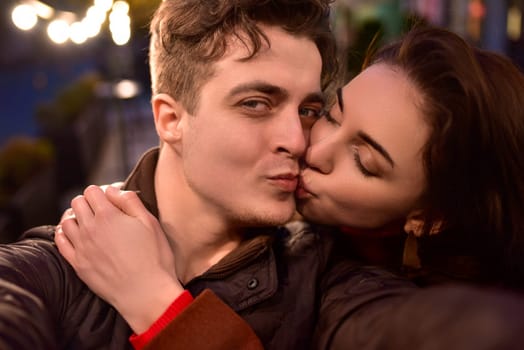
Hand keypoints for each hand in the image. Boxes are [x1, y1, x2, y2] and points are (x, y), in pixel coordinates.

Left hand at [55, 185, 183, 332]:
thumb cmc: (154, 257)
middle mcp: (89, 229)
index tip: (112, 200)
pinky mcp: (78, 264)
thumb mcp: (150, 222)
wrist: (145, 292)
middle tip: (102, 211)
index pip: (92, 191)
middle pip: (77, 203)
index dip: (102, 192)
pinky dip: (64, 234)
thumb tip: (113, 190)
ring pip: (66, 221)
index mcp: (108, 215)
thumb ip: (130, 201)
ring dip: (76, 217)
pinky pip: (60, 242)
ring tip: (89, 223)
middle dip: (89, 202)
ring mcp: (81, 247)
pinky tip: (75, 235)